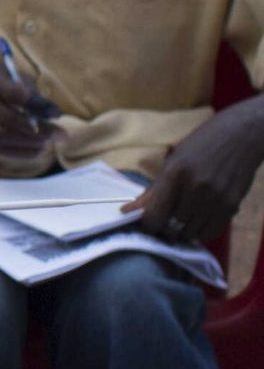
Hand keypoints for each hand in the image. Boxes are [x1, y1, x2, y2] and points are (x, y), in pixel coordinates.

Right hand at [0, 62, 61, 159]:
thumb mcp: (9, 74)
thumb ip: (29, 89)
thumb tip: (52, 114)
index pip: (12, 93)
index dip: (36, 105)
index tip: (56, 114)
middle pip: (6, 117)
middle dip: (38, 129)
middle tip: (61, 136)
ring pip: (1, 136)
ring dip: (29, 143)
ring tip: (49, 144)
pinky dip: (20, 152)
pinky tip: (37, 151)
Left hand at [127, 103, 263, 247]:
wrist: (239, 136)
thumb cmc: (200, 146)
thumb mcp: (172, 162)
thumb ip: (154, 190)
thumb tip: (130, 212)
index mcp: (175, 173)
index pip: (155, 214)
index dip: (148, 225)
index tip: (145, 225)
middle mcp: (196, 187)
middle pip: (173, 225)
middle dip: (165, 227)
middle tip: (163, 221)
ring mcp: (217, 198)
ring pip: (193, 231)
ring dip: (183, 231)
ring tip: (179, 221)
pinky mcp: (233, 205)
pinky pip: (211, 230)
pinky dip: (201, 231)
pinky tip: (196, 221)